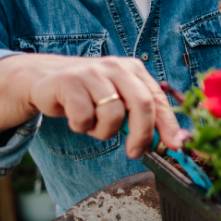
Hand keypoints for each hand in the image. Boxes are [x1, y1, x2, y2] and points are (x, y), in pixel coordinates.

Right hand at [0, 53, 184, 157]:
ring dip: (103, 131)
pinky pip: (84, 118)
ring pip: (113, 115)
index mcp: (134, 70)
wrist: (44, 80)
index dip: (168, 124)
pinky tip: (74, 117)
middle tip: (135, 153)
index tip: (176, 146)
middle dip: (142, 135)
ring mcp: (93, 73)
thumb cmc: (89, 95)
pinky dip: (81, 126)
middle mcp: (117, 67)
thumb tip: (172, 142)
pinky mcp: (70, 82)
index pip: (157, 99)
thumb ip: (142, 116)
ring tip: (93, 123)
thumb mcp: (118, 99)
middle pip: (142, 105)